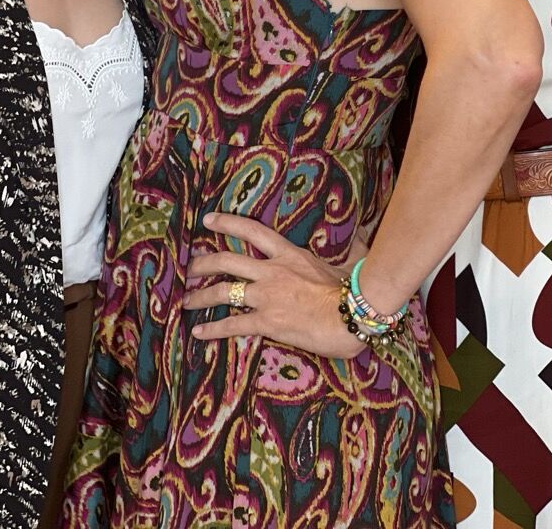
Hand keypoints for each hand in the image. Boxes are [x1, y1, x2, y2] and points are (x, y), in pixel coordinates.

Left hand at [183, 212, 367, 358]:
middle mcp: (271, 271)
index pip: (252, 231)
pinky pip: (232, 325)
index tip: (208, 220)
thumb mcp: (352, 259)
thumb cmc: (355, 288)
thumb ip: (353, 246)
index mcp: (289, 253)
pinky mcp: (267, 322)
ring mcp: (266, 296)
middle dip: (203, 263)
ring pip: (222, 291)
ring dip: (200, 296)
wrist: (353, 314)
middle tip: (189, 266)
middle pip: (226, 261)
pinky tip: (199, 332)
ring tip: (186, 301)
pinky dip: (213, 329)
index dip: (228, 223)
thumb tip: (366, 234)